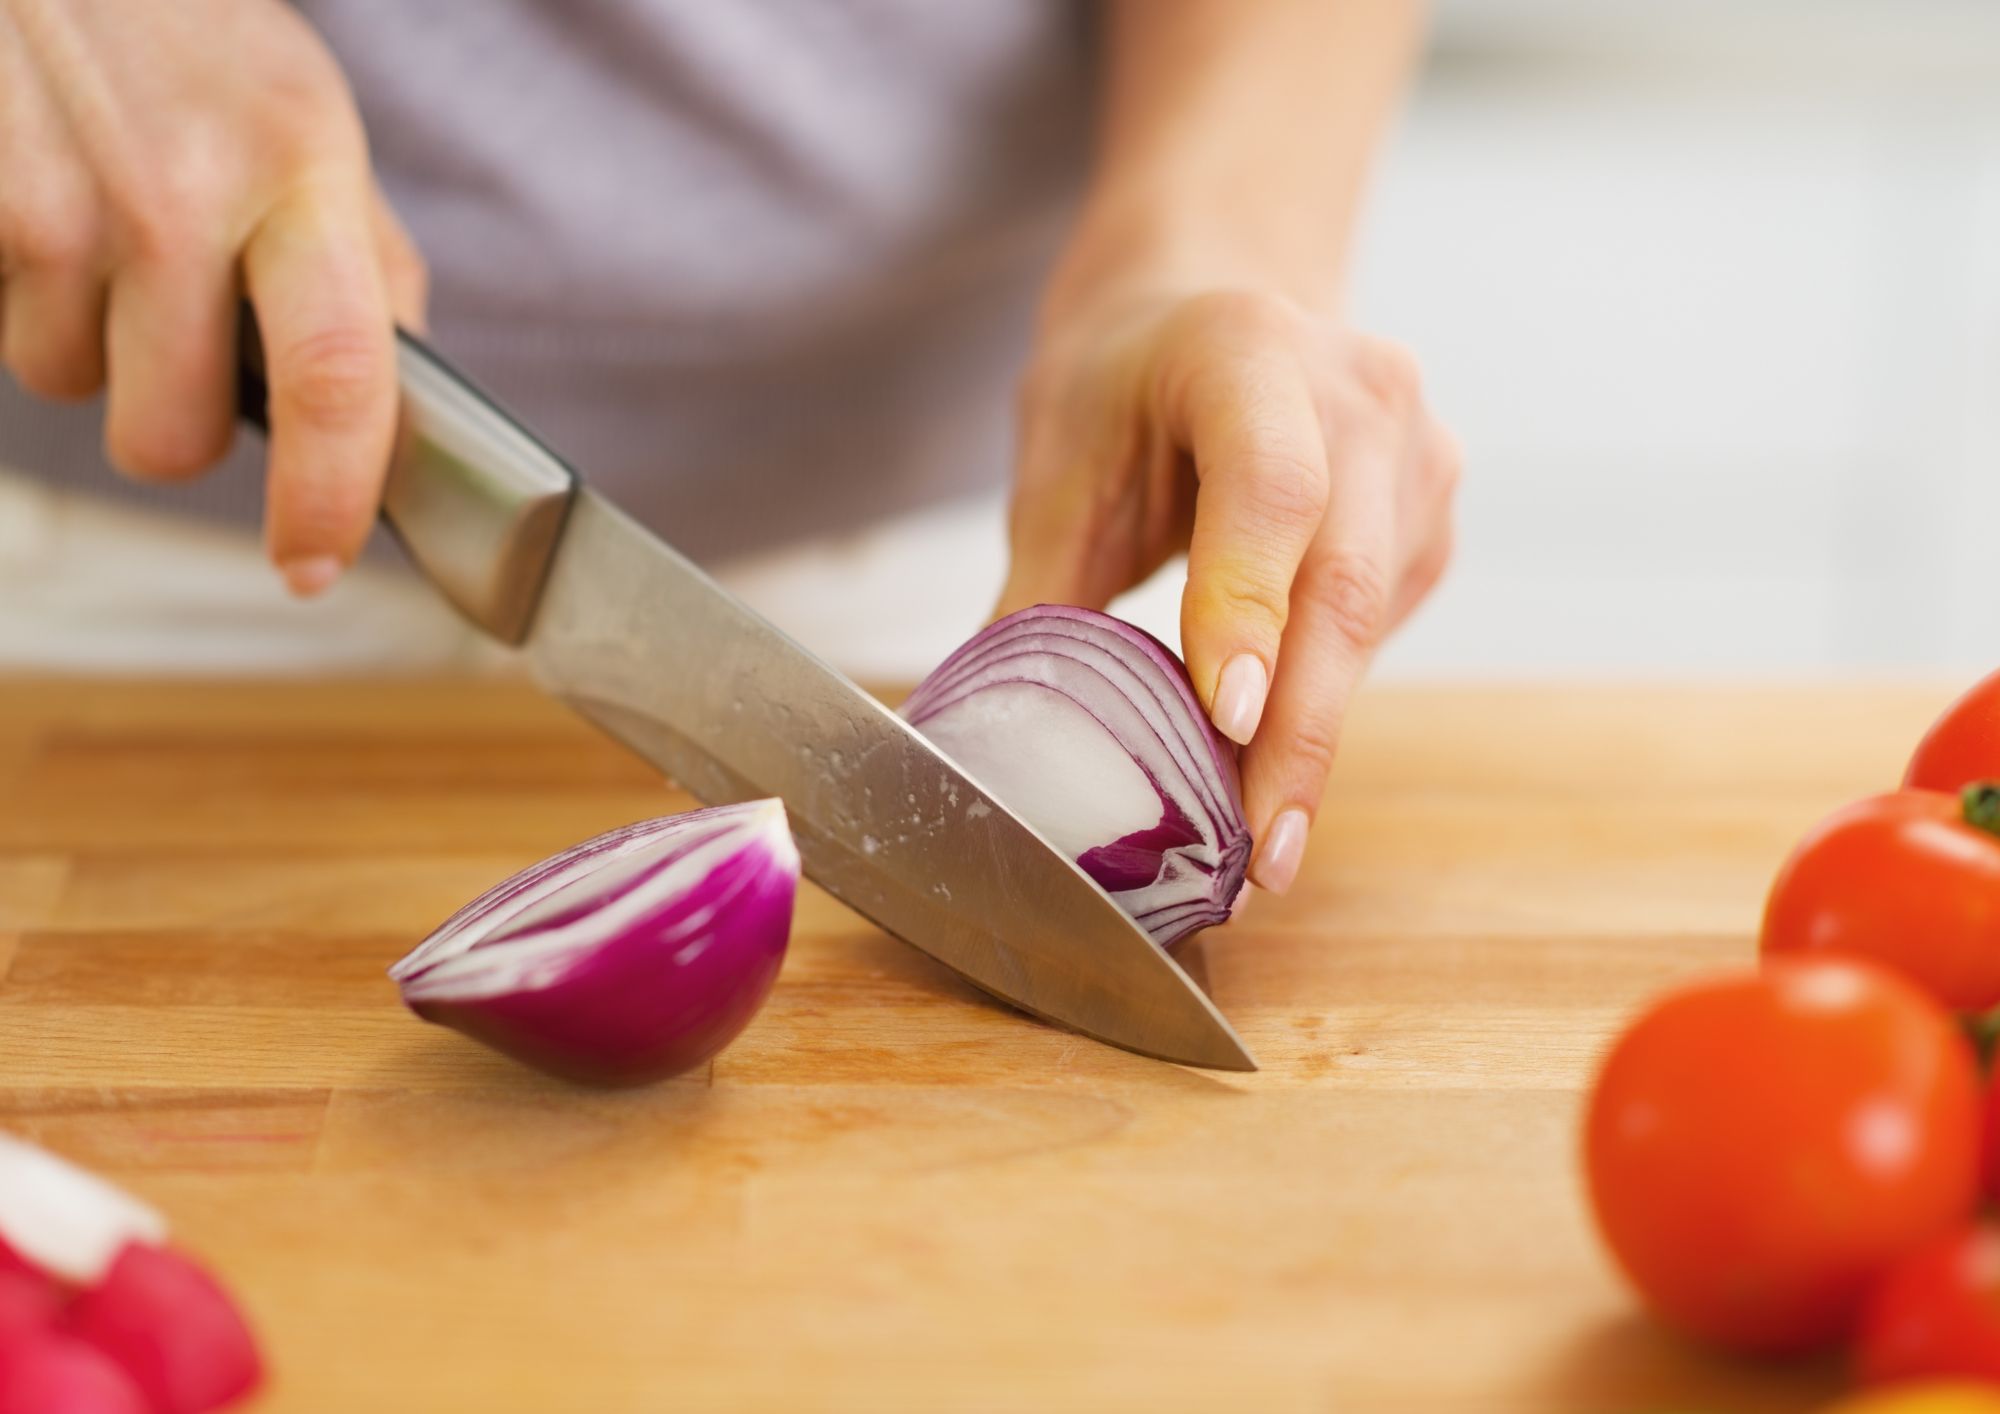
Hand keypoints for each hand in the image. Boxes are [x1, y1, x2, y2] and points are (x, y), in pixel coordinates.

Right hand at [0, 0, 424, 594]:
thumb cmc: (181, 31)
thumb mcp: (302, 116)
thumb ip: (361, 258)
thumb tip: (401, 405)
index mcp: (299, 167)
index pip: (339, 376)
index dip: (328, 498)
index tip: (315, 566)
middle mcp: (175, 192)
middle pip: (170, 438)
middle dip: (167, 418)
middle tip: (169, 328)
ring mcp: (52, 202)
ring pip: (63, 385)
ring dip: (78, 334)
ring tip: (92, 218)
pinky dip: (11, 286)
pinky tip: (35, 199)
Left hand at [998, 289, 1458, 893]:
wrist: (1216, 301)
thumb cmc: (1123, 380)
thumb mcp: (1058, 462)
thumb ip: (1040, 594)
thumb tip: (986, 742)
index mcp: (1246, 350)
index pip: (1269, 489)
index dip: (1249, 605)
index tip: (1224, 718)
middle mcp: (1358, 391)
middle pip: (1343, 580)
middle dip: (1298, 734)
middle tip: (1258, 858)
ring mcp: (1416, 447)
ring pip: (1374, 618)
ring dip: (1315, 737)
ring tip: (1257, 844)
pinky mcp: (1433, 506)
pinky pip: (1387, 621)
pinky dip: (1328, 697)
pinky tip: (1276, 758)